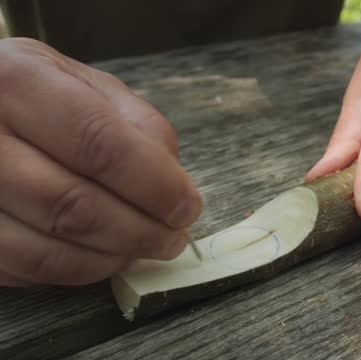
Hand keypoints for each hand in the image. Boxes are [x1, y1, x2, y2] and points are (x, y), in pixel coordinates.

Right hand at [0, 38, 201, 285]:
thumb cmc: (32, 92)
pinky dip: (74, 270)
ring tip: (143, 248)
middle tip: (173, 238)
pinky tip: (102, 254)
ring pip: (46, 248)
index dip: (153, 184)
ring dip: (111, 258)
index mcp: (15, 82)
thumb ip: (134, 121)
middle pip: (73, 204)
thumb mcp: (82, 82)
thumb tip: (172, 177)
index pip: (98, 144)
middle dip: (140, 231)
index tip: (187, 208)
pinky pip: (23, 269)